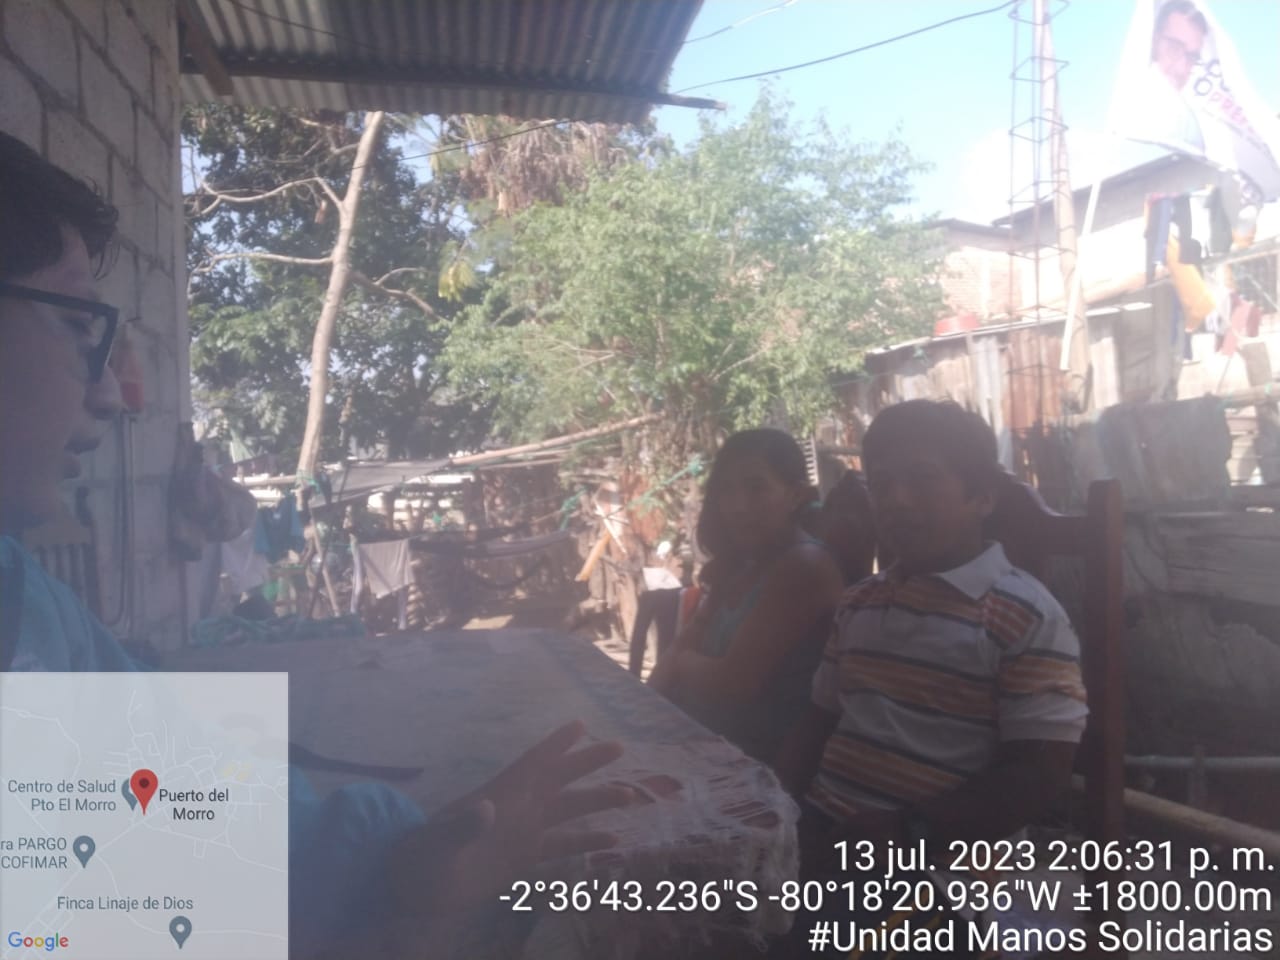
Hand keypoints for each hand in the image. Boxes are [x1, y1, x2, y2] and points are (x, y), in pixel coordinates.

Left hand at [388, 720, 629, 915]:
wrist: (415, 887)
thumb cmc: (423, 857)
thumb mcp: (439, 842)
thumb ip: (464, 825)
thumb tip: (489, 808)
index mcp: (498, 795)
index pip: (532, 763)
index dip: (555, 744)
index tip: (581, 725)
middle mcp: (517, 808)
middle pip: (558, 779)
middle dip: (587, 763)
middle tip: (618, 747)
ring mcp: (523, 832)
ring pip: (567, 810)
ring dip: (596, 802)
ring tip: (630, 796)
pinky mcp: (524, 858)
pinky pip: (562, 846)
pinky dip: (587, 842)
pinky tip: (613, 841)